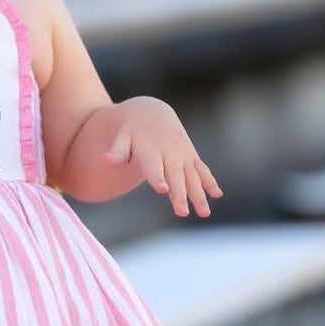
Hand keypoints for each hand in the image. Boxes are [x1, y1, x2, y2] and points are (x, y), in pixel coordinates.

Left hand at [102, 96, 222, 217]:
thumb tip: (107, 160)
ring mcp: (182, 154)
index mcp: (150, 149)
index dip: (157, 176)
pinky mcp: (191, 156)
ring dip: (199, 194)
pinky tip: (217, 195)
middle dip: (179, 194)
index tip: (162, 189)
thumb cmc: (131, 131)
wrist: (152, 112)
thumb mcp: (121, 137)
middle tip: (182, 213)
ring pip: (192, 176)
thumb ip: (117, 151)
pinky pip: (202, 170)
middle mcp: (169, 152)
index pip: (153, 165)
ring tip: (204, 213)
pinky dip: (209, 181)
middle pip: (175, 176)